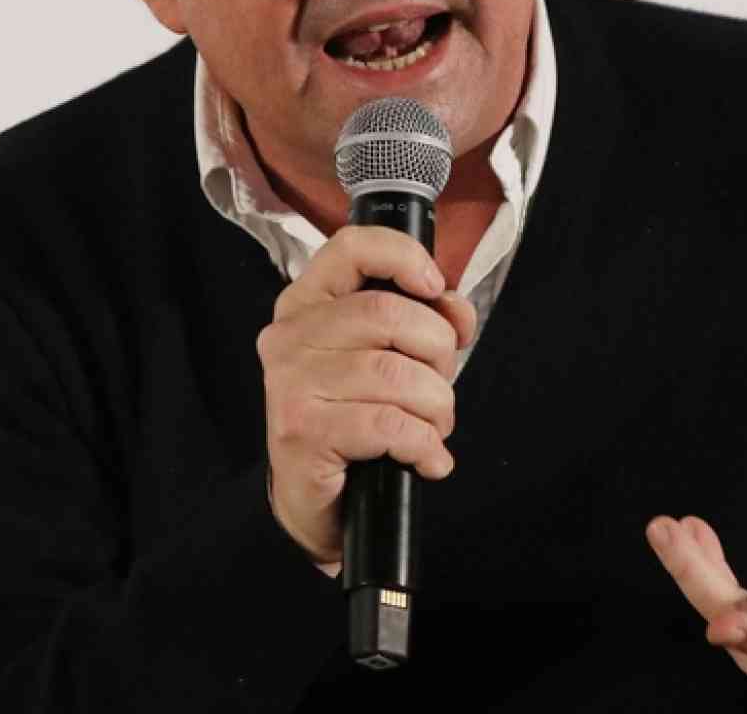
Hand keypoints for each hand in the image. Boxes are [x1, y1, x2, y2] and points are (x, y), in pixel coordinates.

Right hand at [258, 226, 476, 567]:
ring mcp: (291, 383)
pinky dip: (424, 443)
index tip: (434, 286)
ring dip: (435, 406)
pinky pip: (389, 424)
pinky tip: (428, 458)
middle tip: (440, 385)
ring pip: (396, 374)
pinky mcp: (302, 430)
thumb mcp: (389, 356)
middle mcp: (290, 336)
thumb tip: (456, 309)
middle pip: (388, 314)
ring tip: (433, 427)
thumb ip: (424, 318)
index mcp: (308, 303)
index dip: (404, 257)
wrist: (317, 497)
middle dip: (437, 351)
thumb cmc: (354, 416)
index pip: (352, 248)